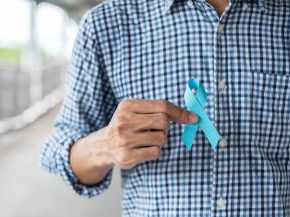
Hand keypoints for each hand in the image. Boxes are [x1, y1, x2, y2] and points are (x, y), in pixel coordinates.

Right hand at [70, 99, 197, 184]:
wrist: (104, 145)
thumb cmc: (126, 126)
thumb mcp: (135, 111)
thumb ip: (158, 110)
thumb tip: (190, 116)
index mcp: (127, 106)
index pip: (161, 106)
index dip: (180, 112)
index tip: (193, 118)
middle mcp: (124, 121)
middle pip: (163, 121)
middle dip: (166, 127)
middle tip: (156, 129)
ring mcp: (124, 139)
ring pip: (161, 138)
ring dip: (160, 140)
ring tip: (146, 140)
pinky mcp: (126, 155)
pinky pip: (156, 152)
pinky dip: (155, 151)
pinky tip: (143, 149)